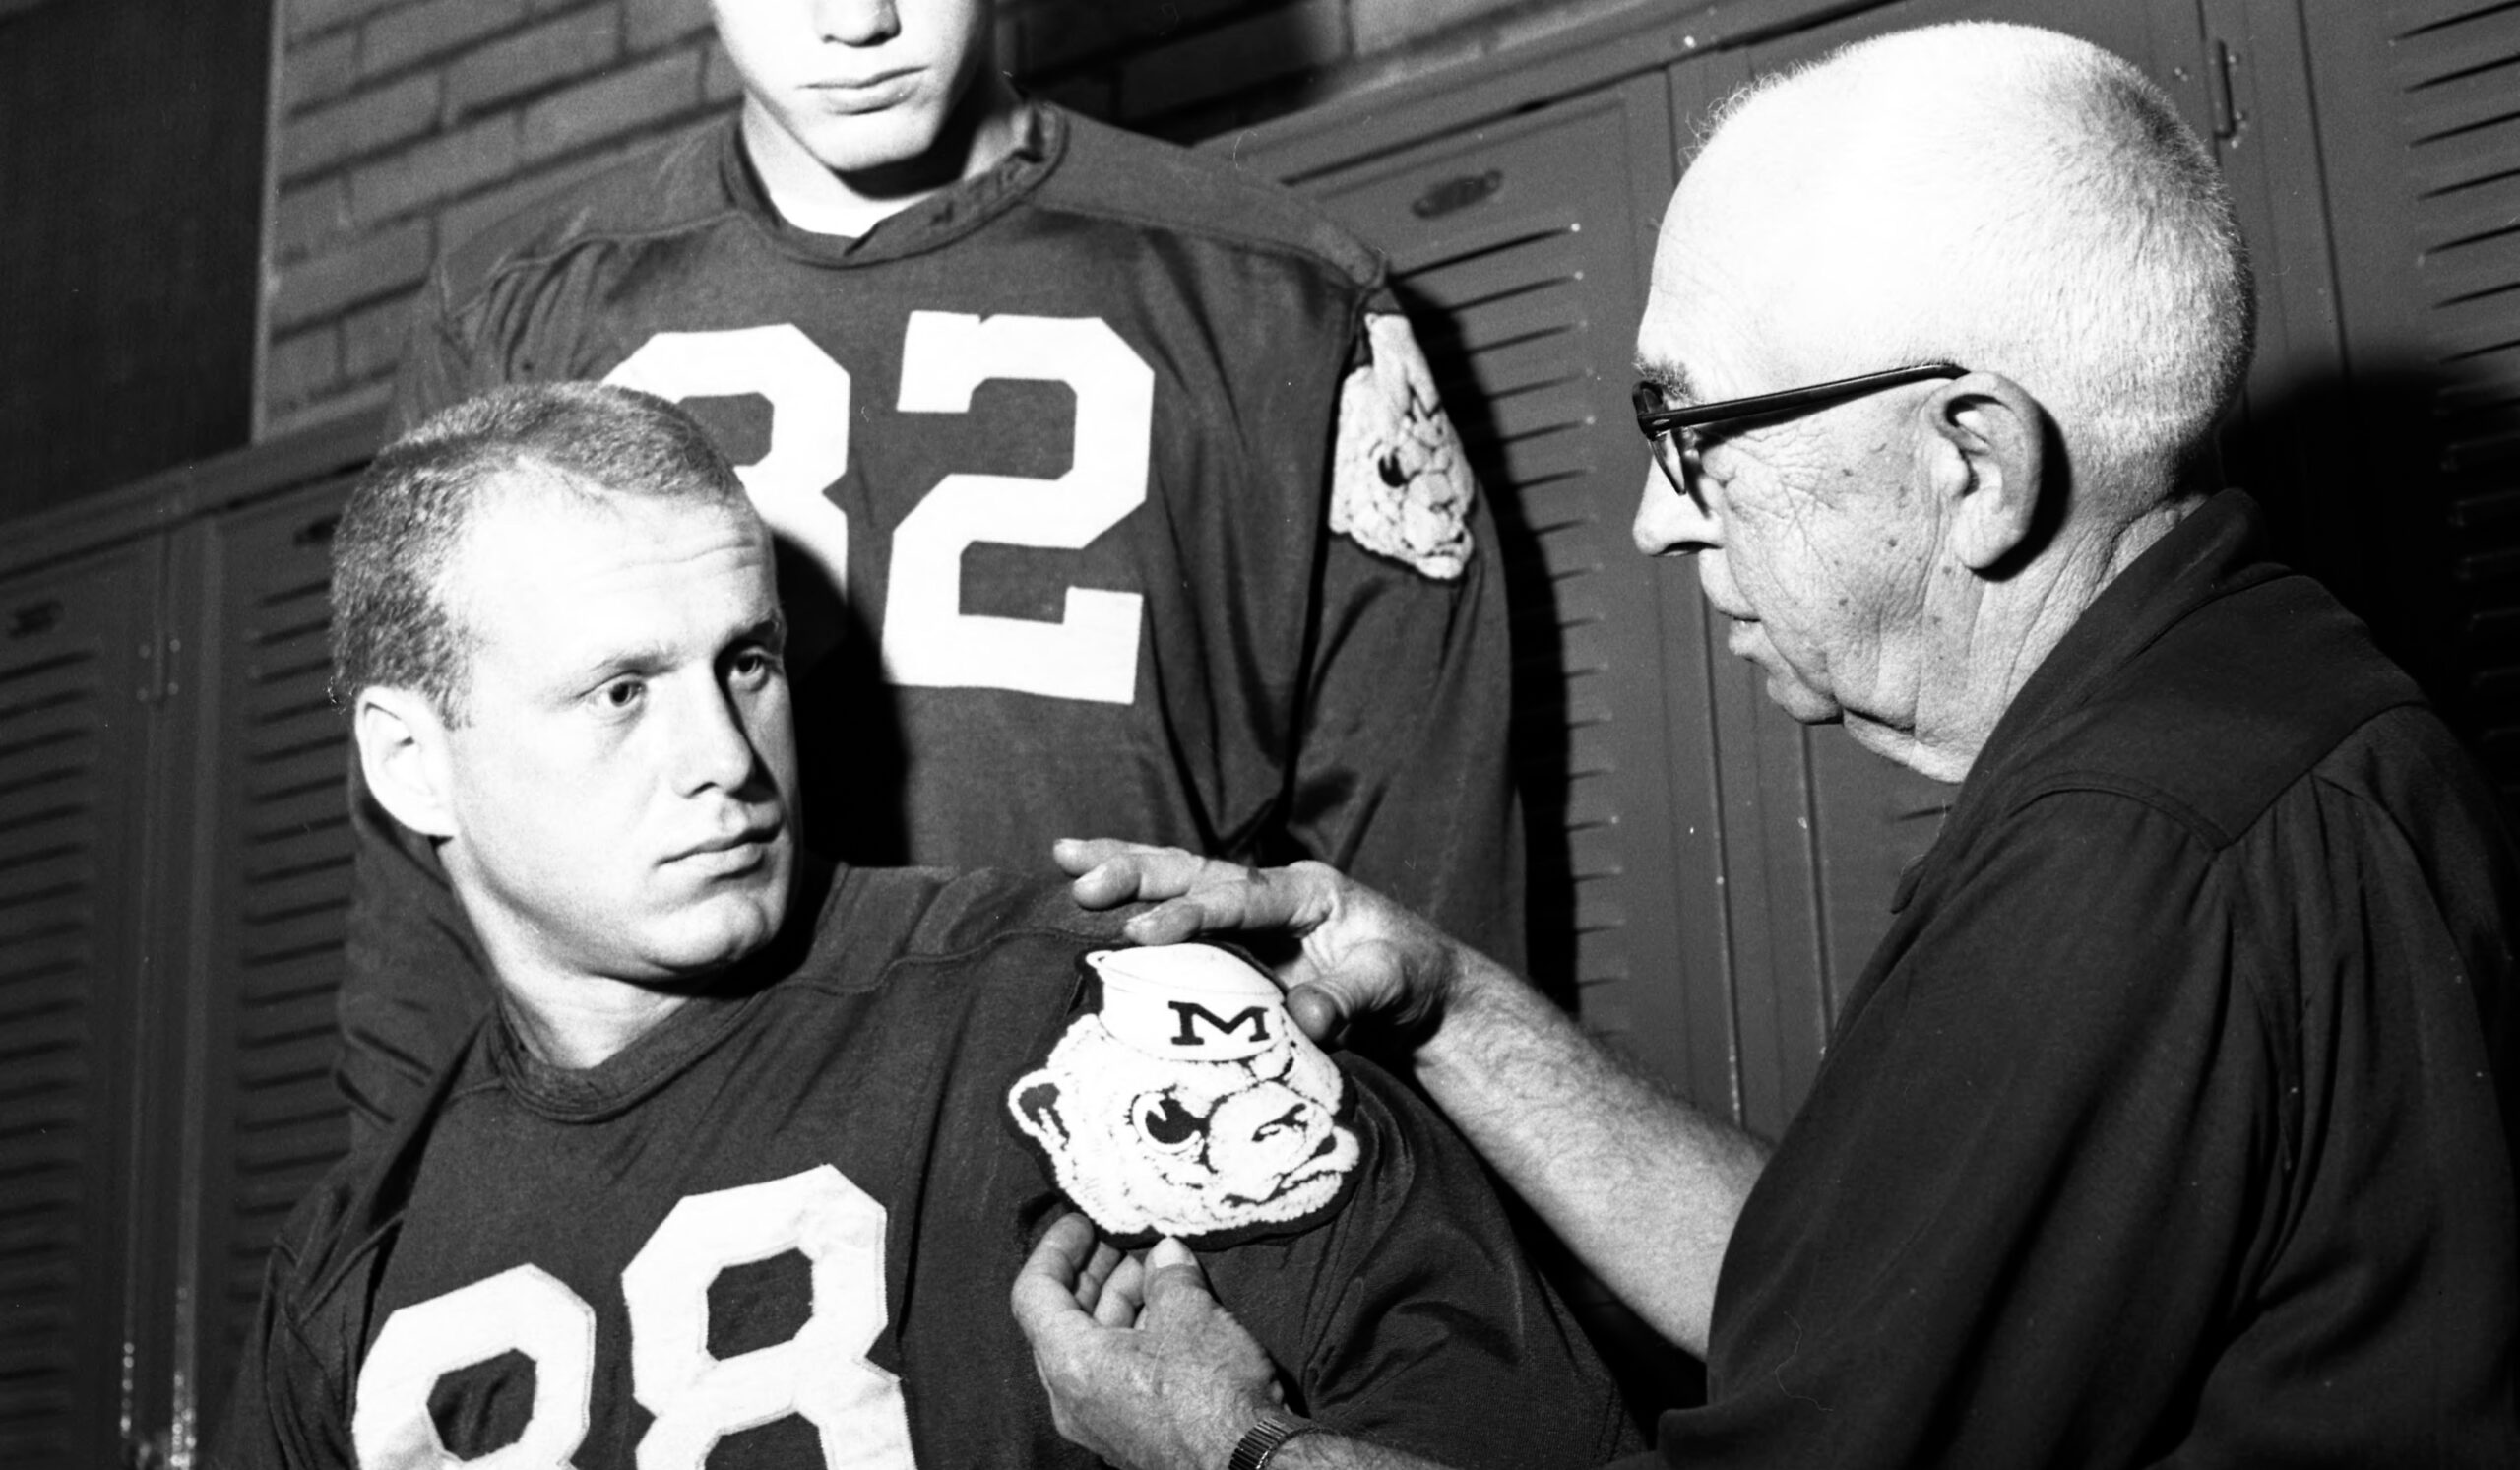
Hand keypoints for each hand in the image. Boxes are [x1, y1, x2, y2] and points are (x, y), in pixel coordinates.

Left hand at [1011, 1213, 1281, 1469]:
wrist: (1250, 1465)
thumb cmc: (1212, 1394)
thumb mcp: (1191, 1315)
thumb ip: (1169, 1277)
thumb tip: (1166, 1254)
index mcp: (1071, 1366)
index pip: (1034, 1295)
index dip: (1055, 1250)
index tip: (1080, 1223)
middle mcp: (1073, 1400)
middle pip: (1062, 1322)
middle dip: (1092, 1275)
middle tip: (1121, 1242)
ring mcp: (1101, 1422)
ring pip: (1093, 1349)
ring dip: (1119, 1305)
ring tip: (1158, 1271)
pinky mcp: (1131, 1434)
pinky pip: (1116, 1376)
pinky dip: (1134, 1338)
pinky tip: (1172, 1313)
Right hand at [1053, 839, 1460, 1046]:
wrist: (1426, 993)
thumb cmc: (1413, 982)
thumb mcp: (1394, 987)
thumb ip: (1351, 998)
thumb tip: (1306, 1017)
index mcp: (1309, 892)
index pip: (1238, 898)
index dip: (1188, 914)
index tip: (1139, 933)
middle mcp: (1274, 891)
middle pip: (1196, 870)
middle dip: (1138, 872)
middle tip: (1080, 881)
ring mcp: (1254, 912)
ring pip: (1181, 877)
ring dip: (1125, 867)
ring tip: (1063, 857)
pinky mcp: (1241, 937)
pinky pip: (1183, 909)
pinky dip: (1140, 897)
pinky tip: (1092, 890)